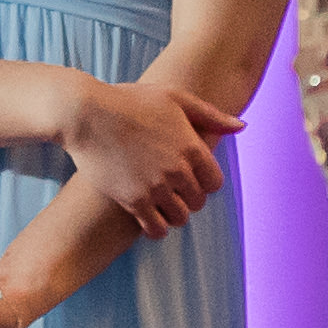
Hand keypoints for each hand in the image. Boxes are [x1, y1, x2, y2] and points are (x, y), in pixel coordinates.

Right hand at [59, 73, 243, 236]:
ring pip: (180, 218)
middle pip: (198, 202)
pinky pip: (156, 229)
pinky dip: (156, 229)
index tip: (191, 178)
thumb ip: (210, 115)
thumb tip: (241, 126)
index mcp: (191, 146)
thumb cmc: (129, 101)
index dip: (204, 182)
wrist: (86, 114)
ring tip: (161, 206)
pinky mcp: (133, 200)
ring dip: (174, 215)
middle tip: (173, 192)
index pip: (215, 182)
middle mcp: (178, 169)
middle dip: (189, 198)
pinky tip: (148, 219)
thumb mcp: (174, 97)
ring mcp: (156, 186)